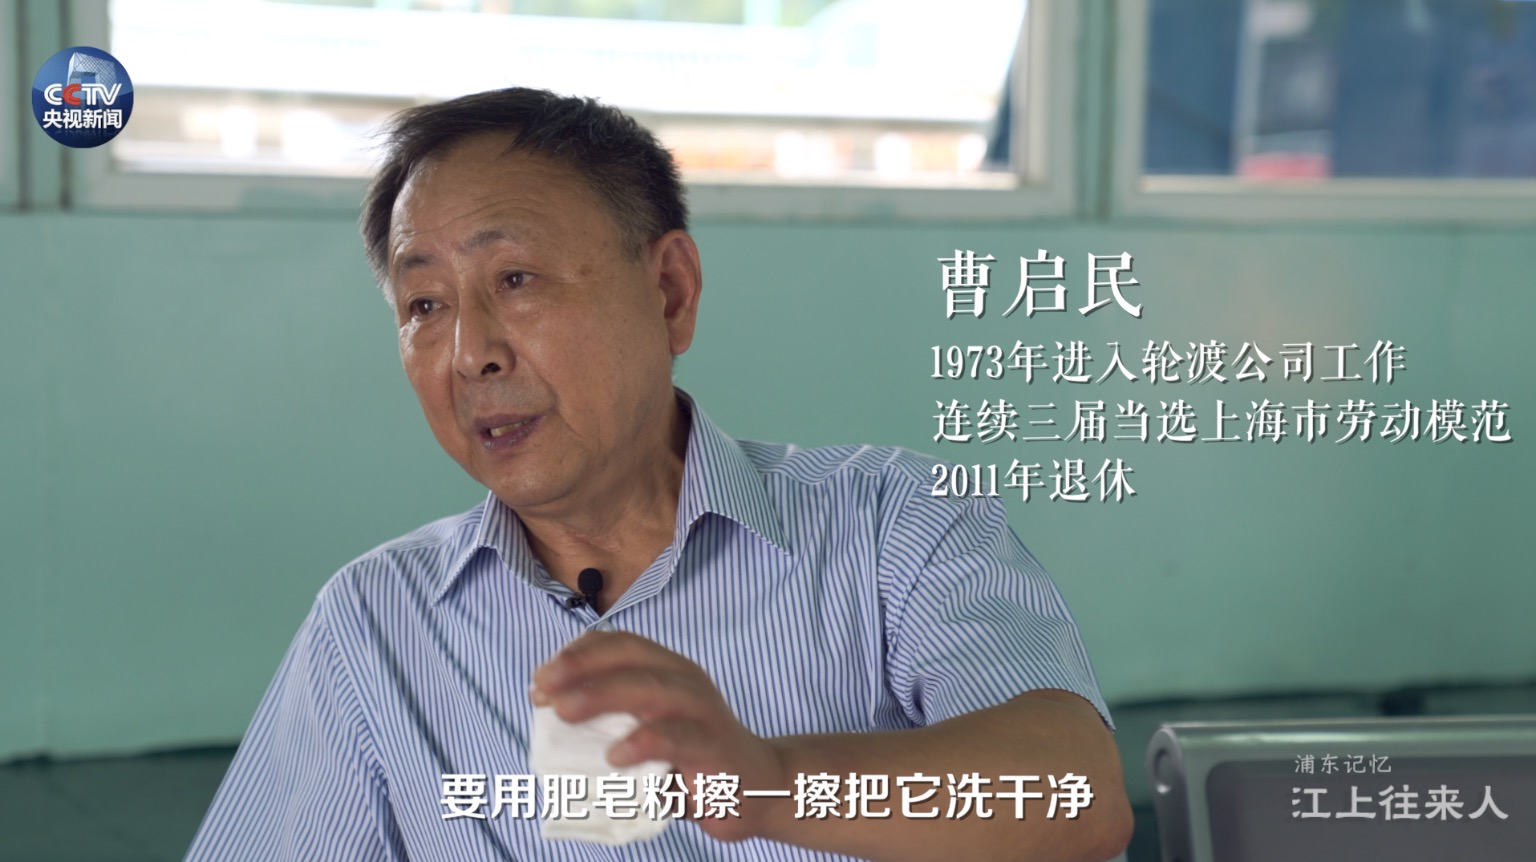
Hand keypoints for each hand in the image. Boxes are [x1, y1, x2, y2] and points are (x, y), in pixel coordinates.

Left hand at [529, 631, 789, 841]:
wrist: (759, 789)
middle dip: (579, 669)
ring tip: (564, 712)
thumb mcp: (647, 735)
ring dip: (602, 695)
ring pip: (650, 688)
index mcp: (667, 670)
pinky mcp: (715, 746)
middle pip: (629, 658)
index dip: (576, 655)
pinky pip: (678, 736)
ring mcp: (703, 711)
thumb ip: (610, 726)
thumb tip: (550, 731)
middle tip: (542, 690)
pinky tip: (615, 755)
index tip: (540, 680)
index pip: (618, 645)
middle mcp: (685, 681)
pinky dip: (645, 741)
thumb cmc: (692, 762)